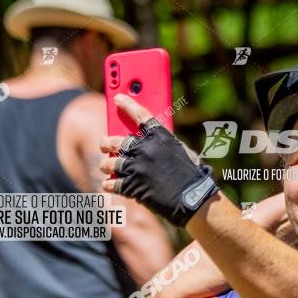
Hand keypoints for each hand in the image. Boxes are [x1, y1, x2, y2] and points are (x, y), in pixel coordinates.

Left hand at [99, 94, 218, 226]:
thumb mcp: (181, 152)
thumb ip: (162, 144)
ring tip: (106, 167)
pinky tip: (108, 185)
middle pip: (117, 141)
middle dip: (107, 143)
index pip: (140, 114)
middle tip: (104, 144)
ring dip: (106, 165)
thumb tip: (143, 141)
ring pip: (110, 163)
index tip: (117, 98)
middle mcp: (146, 149)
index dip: (128, 104)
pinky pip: (112, 183)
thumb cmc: (192, 175)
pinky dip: (109, 185)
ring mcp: (138, 168)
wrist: (193, 200)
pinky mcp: (133, 186)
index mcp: (161, 137)